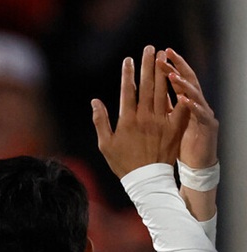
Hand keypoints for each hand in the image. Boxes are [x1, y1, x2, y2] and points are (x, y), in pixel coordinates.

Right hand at [92, 45, 191, 177]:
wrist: (147, 179)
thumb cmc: (123, 163)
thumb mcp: (105, 144)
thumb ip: (100, 121)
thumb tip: (95, 101)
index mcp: (127, 121)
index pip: (127, 91)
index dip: (127, 74)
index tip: (128, 60)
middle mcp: (145, 118)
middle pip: (147, 86)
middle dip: (148, 65)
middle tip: (149, 49)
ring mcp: (161, 122)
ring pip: (162, 92)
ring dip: (162, 73)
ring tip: (163, 58)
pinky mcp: (174, 128)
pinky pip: (178, 108)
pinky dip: (179, 94)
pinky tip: (180, 81)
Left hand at [162, 48, 217, 168]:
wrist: (198, 163)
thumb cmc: (182, 142)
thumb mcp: (170, 121)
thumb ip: (163, 105)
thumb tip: (148, 91)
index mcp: (185, 103)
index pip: (177, 80)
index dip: (169, 67)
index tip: (158, 54)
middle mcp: (196, 104)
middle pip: (187, 81)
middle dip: (177, 66)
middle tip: (166, 54)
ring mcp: (203, 114)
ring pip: (195, 94)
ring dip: (183, 83)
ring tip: (172, 74)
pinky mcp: (208, 126)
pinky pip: (200, 114)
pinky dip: (192, 106)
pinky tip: (184, 99)